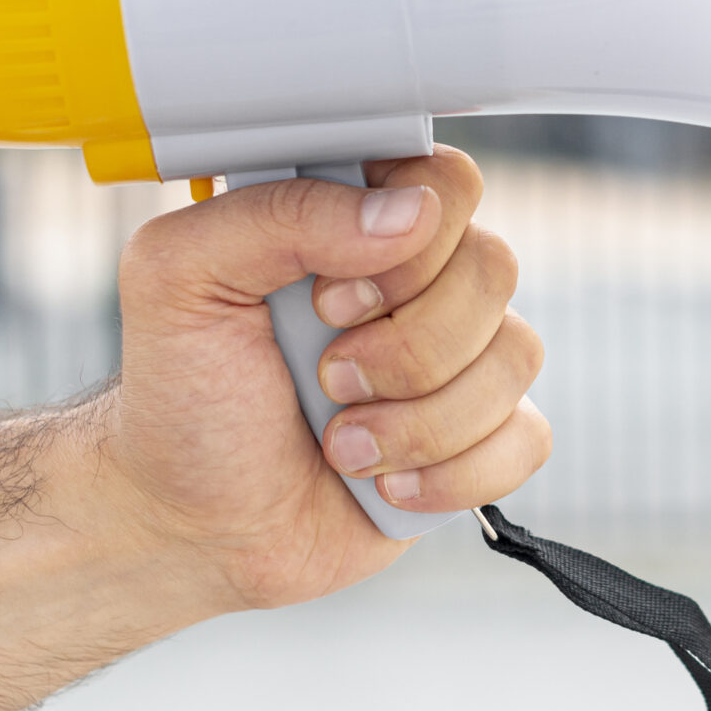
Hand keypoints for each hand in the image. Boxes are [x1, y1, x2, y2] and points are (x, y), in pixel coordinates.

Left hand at [105, 145, 549, 610]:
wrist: (194, 529)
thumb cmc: (182, 399)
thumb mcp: (181, 280)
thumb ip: (279, 216)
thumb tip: (408, 213)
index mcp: (351, 223)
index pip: (444, 182)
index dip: (408, 245)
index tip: (329, 299)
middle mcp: (417, 281)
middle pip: (494, 268)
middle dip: (407, 347)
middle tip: (328, 378)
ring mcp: (456, 359)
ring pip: (517, 356)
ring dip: (421, 422)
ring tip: (343, 447)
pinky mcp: (480, 436)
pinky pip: (529, 436)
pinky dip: (456, 473)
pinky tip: (387, 483)